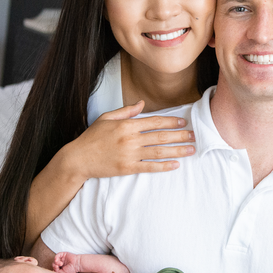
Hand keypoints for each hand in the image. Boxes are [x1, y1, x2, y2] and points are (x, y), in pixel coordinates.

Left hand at [52, 251, 80, 272]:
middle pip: (54, 263)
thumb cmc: (72, 269)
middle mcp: (61, 262)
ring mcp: (62, 258)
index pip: (55, 267)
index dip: (54, 268)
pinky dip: (56, 258)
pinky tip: (59, 261)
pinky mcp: (63, 254)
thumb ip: (57, 272)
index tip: (57, 270)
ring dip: (56, 262)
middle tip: (57, 267)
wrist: (77, 264)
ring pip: (55, 259)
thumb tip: (52, 270)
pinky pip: (57, 255)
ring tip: (60, 264)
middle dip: (54, 265)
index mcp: (61, 267)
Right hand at [58, 101, 195, 182]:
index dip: (170, 121)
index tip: (183, 121)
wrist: (78, 159)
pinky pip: (150, 167)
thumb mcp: (107, 118)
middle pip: (160, 136)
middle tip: (194, 135)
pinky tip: (175, 165)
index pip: (154, 121)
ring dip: (177, 150)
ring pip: (159, 152)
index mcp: (126, 125)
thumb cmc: (91, 138)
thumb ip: (126, 111)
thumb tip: (142, 104)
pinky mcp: (127, 168)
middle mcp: (130, 139)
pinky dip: (164, 166)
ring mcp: (129, 155)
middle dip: (179, 135)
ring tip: (191, 149)